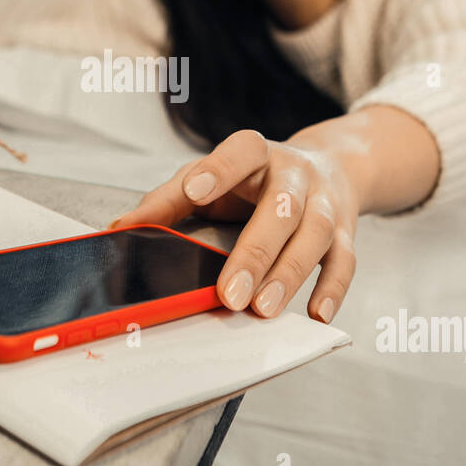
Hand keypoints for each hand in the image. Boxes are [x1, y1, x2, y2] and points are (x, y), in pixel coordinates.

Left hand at [108, 129, 359, 323]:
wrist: (330, 166)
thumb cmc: (252, 179)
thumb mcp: (209, 178)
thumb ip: (167, 201)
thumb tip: (119, 230)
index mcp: (255, 153)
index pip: (241, 151)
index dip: (218, 169)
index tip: (193, 191)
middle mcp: (294, 174)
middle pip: (282, 206)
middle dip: (255, 251)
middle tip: (230, 294)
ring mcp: (325, 202)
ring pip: (316, 234)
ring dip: (290, 273)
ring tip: (262, 309)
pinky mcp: (346, 231)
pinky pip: (346, 260)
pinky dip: (333, 288)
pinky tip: (316, 314)